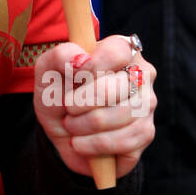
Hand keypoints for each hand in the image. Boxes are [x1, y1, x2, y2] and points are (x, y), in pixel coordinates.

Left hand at [33, 36, 156, 179]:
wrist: (61, 128)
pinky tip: (82, 143)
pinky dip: (97, 145)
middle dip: (83, 103)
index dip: (94, 67)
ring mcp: (147, 103)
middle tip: (68, 109)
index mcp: (120, 49)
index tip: (73, 78)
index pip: (118, 51)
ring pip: (124, 116)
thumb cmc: (58, 91)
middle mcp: (140, 73)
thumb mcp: (48, 70)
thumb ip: (59, 56)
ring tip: (72, 126)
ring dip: (87, 126)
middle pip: (118, 87)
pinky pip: (128, 141)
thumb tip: (81, 59)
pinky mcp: (146, 132)